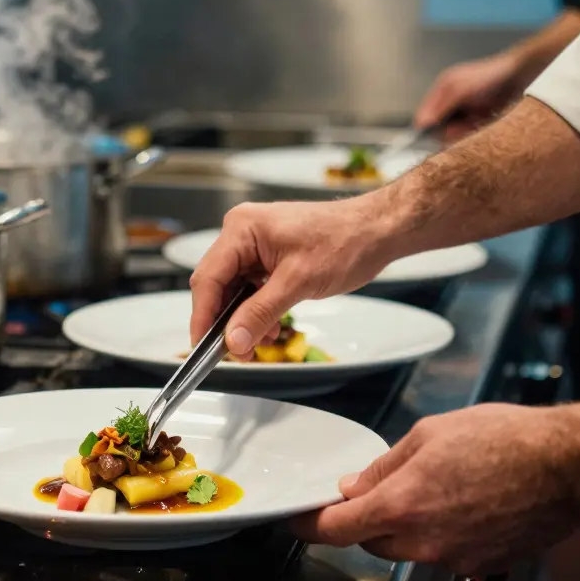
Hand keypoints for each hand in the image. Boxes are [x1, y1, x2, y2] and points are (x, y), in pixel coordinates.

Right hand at [189, 196, 396, 355]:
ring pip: (234, 290)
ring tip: (259, 342)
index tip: (202, 345)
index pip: (209, 278)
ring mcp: (254, 244)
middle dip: (226, 321)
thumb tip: (233, 340)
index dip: (203, 316)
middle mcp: (243, 233)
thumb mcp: (298, 283)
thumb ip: (260, 313)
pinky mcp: (267, 256)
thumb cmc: (345, 241)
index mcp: (242, 229)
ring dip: (243, 319)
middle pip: (217, 285)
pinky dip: (257, 310)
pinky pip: (250, 288)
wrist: (377, 231)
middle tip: (234, 351)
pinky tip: (270, 327)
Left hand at [291, 403, 579, 574]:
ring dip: (405, 525)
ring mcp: (453, 558)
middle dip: (365, 518)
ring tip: (436, 487)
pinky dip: (441, 532)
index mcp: (400, 506)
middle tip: (378, 488)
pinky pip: (443, 552)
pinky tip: (465, 503)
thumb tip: (352, 487)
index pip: (336, 529)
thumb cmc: (503, 440)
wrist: (570, 467)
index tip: (296, 520)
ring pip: (407, 548)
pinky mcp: (481, 565)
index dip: (308, 526)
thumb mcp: (429, 435)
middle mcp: (422, 541)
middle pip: (370, 541)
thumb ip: (384, 467)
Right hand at [414, 52, 523, 143]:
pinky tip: (482, 125)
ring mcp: (466, 109)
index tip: (434, 137)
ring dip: (462, 132)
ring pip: (455, 131)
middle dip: (449, 131)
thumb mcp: (459, 90)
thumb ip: (439, 107)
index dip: (427, 127)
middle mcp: (451, 101)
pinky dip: (473, 131)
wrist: (520, 75)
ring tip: (475, 124)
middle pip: (439, 126)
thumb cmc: (488, 77)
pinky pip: (469, 132)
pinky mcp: (479, 117)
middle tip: (462, 128)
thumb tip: (422, 123)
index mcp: (442, 90)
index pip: (424, 115)